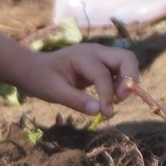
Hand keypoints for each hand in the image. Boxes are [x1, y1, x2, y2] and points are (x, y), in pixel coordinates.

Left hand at [21, 42, 138, 117]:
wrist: (35, 69)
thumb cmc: (41, 79)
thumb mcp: (54, 92)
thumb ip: (75, 100)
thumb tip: (97, 111)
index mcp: (81, 56)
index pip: (103, 74)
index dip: (107, 94)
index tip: (106, 113)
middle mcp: (95, 52)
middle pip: (127, 58)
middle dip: (130, 79)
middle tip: (119, 100)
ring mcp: (101, 56)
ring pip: (128, 63)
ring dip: (127, 82)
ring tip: (113, 101)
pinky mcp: (103, 64)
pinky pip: (121, 70)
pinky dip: (122, 83)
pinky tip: (109, 97)